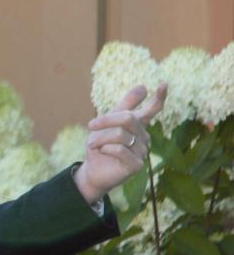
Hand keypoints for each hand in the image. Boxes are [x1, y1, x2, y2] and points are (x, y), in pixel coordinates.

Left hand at [74, 84, 166, 203]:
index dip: (159, 98)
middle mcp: (144, 137)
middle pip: (128, 118)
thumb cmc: (100, 145)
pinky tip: (102, 152)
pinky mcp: (137, 165)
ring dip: (101, 138)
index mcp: (138, 125)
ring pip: (121, 135)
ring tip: (93, 144)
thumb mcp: (107, 123)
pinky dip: (106, 148)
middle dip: (106, 120)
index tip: (164, 84)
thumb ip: (124, 106)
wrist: (93, 170)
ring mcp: (143, 151)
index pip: (152, 110)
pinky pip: (121, 149)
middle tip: (91, 126)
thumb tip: (143, 86)